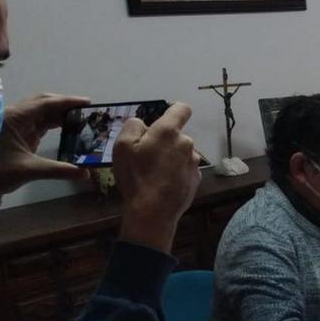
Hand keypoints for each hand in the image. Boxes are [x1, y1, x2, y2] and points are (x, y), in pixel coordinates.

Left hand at [0, 93, 91, 202]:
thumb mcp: (27, 171)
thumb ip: (58, 170)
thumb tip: (85, 173)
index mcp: (14, 118)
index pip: (45, 104)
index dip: (68, 102)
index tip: (89, 103)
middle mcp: (14, 116)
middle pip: (43, 103)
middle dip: (65, 105)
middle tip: (88, 111)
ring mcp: (15, 125)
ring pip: (41, 113)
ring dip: (60, 115)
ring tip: (82, 120)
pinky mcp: (17, 135)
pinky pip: (39, 124)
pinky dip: (54, 124)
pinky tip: (68, 129)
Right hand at [112, 102, 200, 253]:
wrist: (153, 212)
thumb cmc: (135, 177)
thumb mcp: (122, 146)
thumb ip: (133, 126)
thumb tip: (143, 124)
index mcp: (168, 131)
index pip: (181, 109)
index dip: (173, 110)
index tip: (163, 120)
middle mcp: (187, 143)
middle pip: (176, 135)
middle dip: (164, 141)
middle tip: (146, 157)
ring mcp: (194, 162)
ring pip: (181, 153)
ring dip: (171, 158)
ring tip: (154, 174)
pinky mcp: (196, 178)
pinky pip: (185, 169)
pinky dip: (176, 173)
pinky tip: (163, 184)